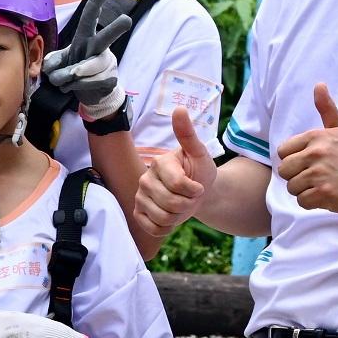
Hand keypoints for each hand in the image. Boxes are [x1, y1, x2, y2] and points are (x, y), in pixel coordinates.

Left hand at [42, 1, 134, 121]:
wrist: (89, 95)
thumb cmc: (73, 72)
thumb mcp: (58, 64)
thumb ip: (52, 62)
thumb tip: (50, 67)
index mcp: (85, 38)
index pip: (89, 18)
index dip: (96, 2)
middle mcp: (99, 48)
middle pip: (106, 38)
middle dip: (115, 29)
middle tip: (126, 20)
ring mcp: (107, 64)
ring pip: (91, 67)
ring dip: (72, 75)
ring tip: (62, 80)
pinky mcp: (111, 79)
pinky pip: (93, 83)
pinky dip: (77, 86)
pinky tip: (73, 87)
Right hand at [133, 105, 216, 240]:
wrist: (197, 192)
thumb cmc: (199, 172)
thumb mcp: (199, 154)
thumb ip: (188, 134)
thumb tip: (179, 108)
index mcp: (159, 163)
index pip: (179, 185)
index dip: (195, 190)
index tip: (198, 186)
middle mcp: (145, 179)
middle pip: (171, 204)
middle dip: (188, 205)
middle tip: (190, 197)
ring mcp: (139, 196)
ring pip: (163, 218)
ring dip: (179, 217)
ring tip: (180, 206)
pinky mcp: (138, 212)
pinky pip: (153, 228)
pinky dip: (167, 228)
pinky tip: (170, 217)